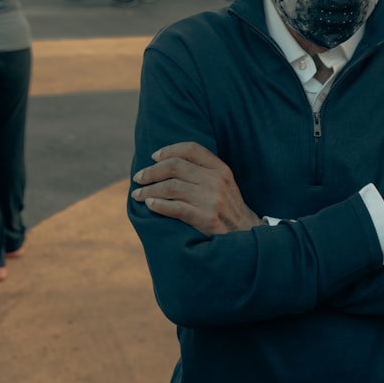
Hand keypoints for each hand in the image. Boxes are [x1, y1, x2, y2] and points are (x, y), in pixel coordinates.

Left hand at [131, 141, 261, 234]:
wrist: (246, 234)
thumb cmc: (228, 207)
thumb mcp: (224, 183)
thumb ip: (204, 171)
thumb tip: (169, 162)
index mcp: (221, 169)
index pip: (191, 149)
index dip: (169, 150)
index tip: (154, 157)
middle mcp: (216, 181)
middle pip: (176, 166)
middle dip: (152, 171)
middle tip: (139, 177)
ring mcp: (211, 200)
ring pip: (171, 187)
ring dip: (149, 189)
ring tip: (137, 194)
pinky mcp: (205, 219)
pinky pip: (175, 208)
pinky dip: (158, 205)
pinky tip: (149, 204)